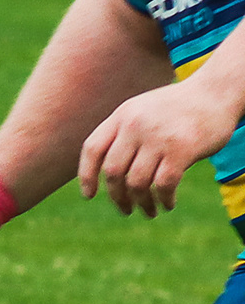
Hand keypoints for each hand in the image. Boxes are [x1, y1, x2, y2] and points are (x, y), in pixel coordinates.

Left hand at [78, 74, 240, 214]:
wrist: (218, 91)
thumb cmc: (179, 107)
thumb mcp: (143, 110)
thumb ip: (123, 134)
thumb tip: (108, 177)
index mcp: (122, 115)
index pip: (92, 149)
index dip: (86, 176)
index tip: (89, 195)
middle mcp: (136, 125)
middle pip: (113, 172)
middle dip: (117, 197)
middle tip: (126, 210)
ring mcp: (158, 137)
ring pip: (136, 183)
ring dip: (141, 203)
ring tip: (149, 211)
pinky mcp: (182, 149)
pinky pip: (163, 185)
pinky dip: (163, 199)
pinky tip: (167, 204)